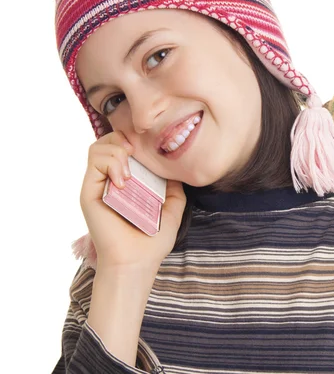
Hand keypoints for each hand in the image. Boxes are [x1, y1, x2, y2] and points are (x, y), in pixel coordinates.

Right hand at [80, 131, 185, 272]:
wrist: (137, 262)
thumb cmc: (152, 241)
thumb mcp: (172, 210)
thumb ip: (175, 189)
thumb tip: (177, 170)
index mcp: (127, 183)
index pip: (124, 147)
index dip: (135, 141)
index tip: (150, 150)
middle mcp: (110, 181)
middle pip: (108, 141)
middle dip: (125, 139)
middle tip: (138, 155)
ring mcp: (98, 185)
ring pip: (98, 147)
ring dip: (118, 152)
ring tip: (130, 175)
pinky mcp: (89, 192)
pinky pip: (95, 161)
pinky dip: (112, 163)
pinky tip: (124, 182)